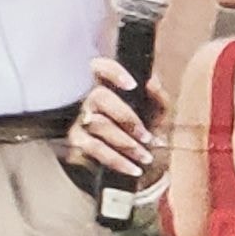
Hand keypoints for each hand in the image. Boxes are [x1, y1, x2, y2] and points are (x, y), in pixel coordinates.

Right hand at [64, 55, 161, 195]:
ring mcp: (78, 120)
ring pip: (99, 124)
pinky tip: (134, 168)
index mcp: (107, 87)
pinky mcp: (76, 143)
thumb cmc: (145, 135)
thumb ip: (159, 98)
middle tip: (147, 137)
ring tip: (146, 156)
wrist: (138, 168)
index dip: (112, 71)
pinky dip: (118, 160)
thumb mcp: (157, 117)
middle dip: (127, 118)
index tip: (133, 85)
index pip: (99, 66)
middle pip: (100, 97)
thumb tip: (152, 81)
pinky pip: (95, 149)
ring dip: (127, 143)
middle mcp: (88, 99)